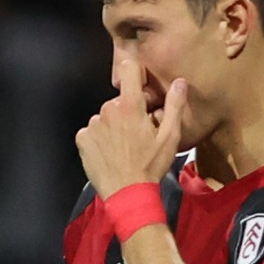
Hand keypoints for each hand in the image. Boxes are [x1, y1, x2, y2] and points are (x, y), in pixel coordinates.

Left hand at [76, 55, 191, 203]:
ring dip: (114, 127)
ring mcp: (93, 125)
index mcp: (130, 107)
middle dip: (128, 112)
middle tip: (139, 134)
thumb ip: (174, 106)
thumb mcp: (170, 137)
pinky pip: (92, 131)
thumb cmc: (151, 166)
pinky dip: (100, 139)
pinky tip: (111, 153)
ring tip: (125, 147)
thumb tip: (180, 82)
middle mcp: (108, 110)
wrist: (127, 194)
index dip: (136, 73)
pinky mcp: (83, 138)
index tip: (141, 86)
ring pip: (106, 117)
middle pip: (119, 101)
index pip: (129, 70)